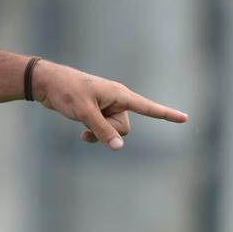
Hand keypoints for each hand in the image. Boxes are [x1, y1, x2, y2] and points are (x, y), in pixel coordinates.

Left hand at [31, 60, 188, 149]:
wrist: (47, 84)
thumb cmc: (66, 92)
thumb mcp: (84, 112)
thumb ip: (102, 130)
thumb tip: (118, 147)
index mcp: (119, 94)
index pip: (148, 107)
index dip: (166, 114)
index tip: (185, 118)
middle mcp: (116, 100)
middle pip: (124, 128)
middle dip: (108, 131)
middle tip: (88, 118)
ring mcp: (107, 107)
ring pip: (113, 131)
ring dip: (99, 133)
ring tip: (82, 124)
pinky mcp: (97, 112)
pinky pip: (103, 130)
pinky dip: (94, 133)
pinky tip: (81, 131)